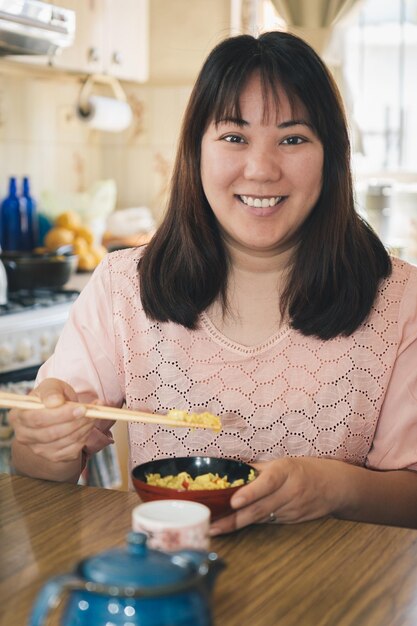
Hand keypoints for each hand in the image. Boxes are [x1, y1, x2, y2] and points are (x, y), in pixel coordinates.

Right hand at [9, 377, 94, 463]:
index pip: (38, 419)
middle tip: (91, 411)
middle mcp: (24, 436)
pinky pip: (72, 450)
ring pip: (64, 442)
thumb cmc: (52, 397)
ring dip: (83, 428)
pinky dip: (84, 437)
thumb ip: (51, 391)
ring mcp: (37, 449)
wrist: (56, 412)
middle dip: (76, 422)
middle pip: (51, 433)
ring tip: (93, 415)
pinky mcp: (53, 457)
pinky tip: (87, 426)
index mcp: (18, 416)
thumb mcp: (51, 386)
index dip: (61, 415)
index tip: (82, 408)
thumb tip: (55, 402)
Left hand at [210, 456, 347, 534]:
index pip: (267, 483)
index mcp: (285, 471)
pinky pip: (268, 522)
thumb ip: (257, 469)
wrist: (334, 487)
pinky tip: (233, 526)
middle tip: (213, 526)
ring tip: (215, 529)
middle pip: (259, 508)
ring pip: (261, 518)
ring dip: (237, 524)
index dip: (250, 493)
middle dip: (234, 519)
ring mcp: (292, 509)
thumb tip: (230, 470)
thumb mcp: (282, 463)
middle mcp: (289, 491)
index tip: (234, 502)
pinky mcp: (292, 521)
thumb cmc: (304, 469)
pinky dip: (250, 524)